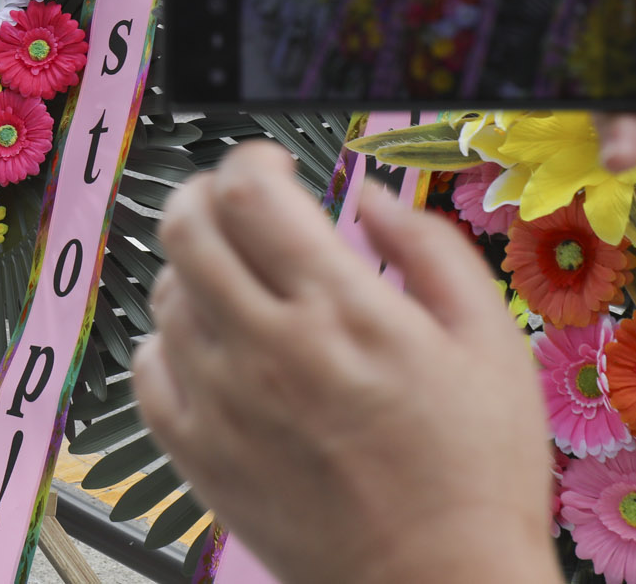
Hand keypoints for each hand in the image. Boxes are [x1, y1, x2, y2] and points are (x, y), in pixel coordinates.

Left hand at [135, 144, 560, 583]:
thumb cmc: (475, 475)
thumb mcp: (489, 341)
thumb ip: (430, 249)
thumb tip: (372, 196)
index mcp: (341, 310)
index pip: (248, 192)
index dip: (251, 161)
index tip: (273, 169)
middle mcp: (267, 348)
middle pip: (184, 227)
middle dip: (206, 195)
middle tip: (239, 209)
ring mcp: (220, 403)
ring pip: (165, 292)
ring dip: (196, 270)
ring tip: (244, 287)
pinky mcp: (196, 455)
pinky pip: (146, 367)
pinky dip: (168, 341)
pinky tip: (213, 347)